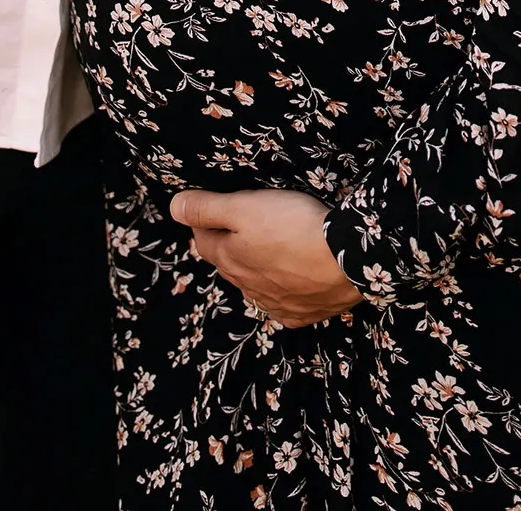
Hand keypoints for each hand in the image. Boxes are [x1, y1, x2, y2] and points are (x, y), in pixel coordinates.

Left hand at [170, 187, 362, 327]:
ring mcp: (274, 304)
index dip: (203, 222)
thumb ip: (207, 207)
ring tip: (267, 250)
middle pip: (228, 264)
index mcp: (229, 259)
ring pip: (254, 286)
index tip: (208, 209)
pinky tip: (290, 281)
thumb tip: (173, 207)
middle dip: (228, 247)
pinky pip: (282, 304)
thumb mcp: (245, 207)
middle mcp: (247, 287)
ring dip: (255, 270)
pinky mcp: (301, 314)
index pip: (203, 241)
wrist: (347, 260)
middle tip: (238, 226)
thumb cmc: (293, 226)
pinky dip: (282, 291)